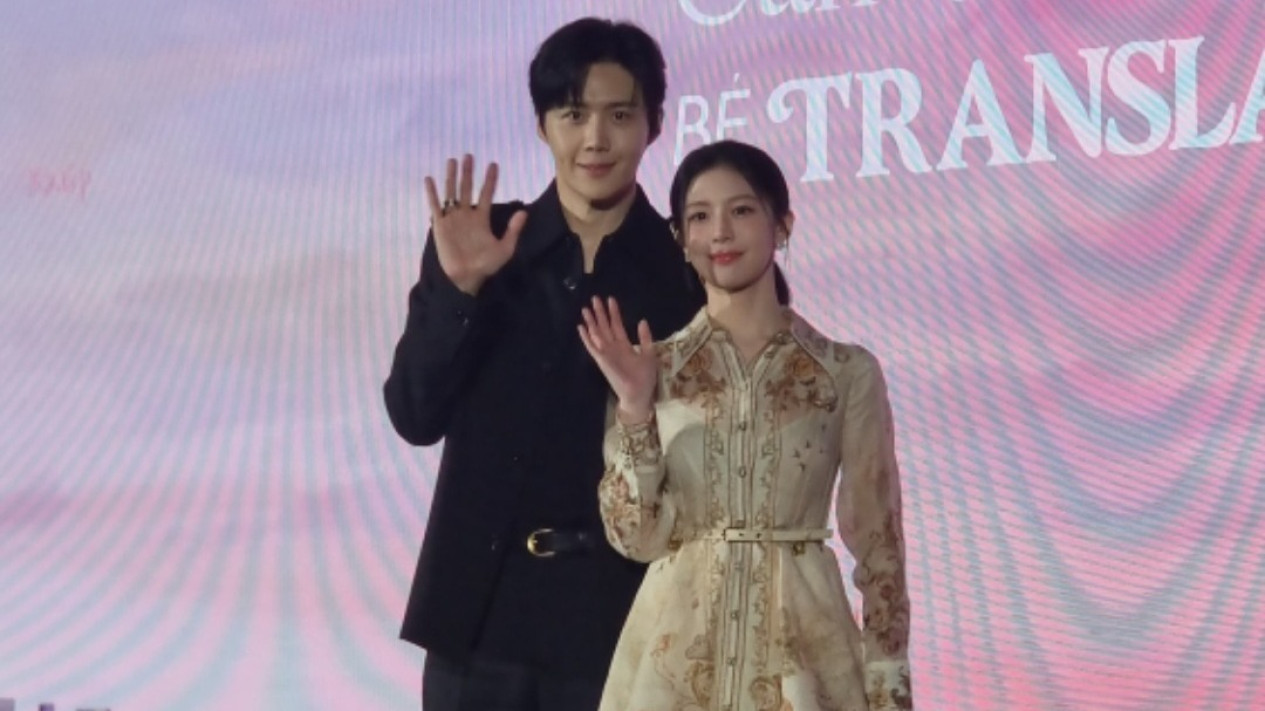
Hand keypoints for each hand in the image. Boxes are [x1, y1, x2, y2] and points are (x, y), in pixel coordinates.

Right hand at [424, 154, 526, 294]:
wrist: (466, 277)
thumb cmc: (486, 265)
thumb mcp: (505, 248)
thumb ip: (513, 230)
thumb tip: (524, 211)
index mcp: (482, 218)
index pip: (486, 194)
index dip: (490, 180)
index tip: (493, 164)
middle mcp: (466, 214)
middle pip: (467, 188)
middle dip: (468, 172)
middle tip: (469, 155)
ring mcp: (453, 218)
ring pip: (451, 192)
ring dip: (452, 177)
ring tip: (452, 161)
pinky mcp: (440, 225)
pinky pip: (435, 206)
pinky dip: (432, 193)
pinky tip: (430, 179)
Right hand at [578, 297, 657, 423]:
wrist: (638, 393)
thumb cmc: (645, 377)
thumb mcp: (650, 354)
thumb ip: (645, 338)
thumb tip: (642, 320)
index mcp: (624, 345)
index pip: (617, 325)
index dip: (614, 312)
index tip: (610, 299)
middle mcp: (613, 347)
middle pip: (604, 326)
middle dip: (599, 313)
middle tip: (594, 298)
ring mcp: (606, 353)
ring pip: (596, 334)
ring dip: (591, 322)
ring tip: (585, 309)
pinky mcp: (601, 360)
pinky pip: (592, 347)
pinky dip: (586, 337)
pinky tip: (581, 327)